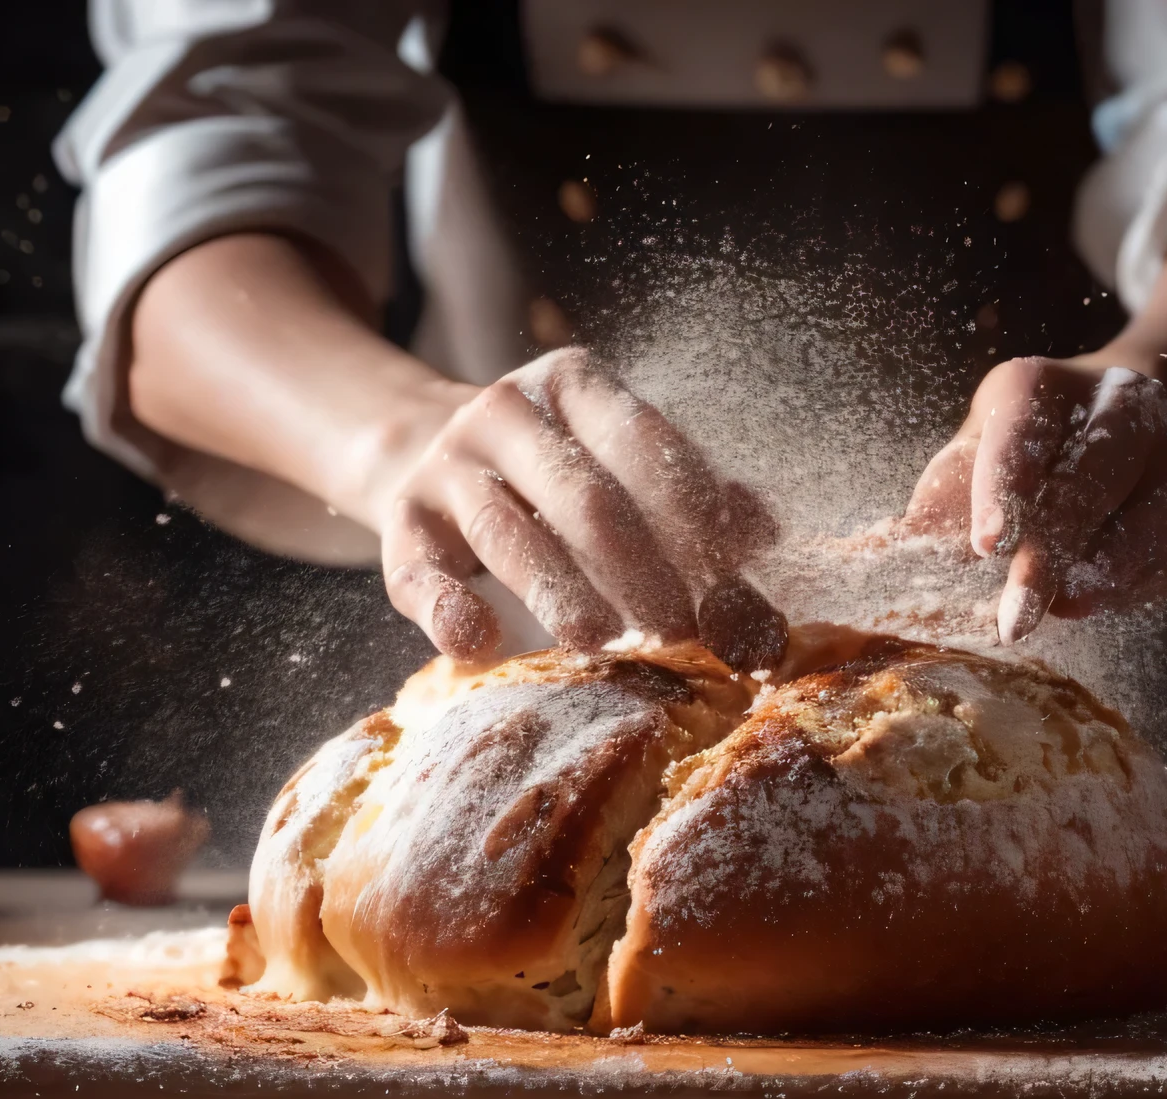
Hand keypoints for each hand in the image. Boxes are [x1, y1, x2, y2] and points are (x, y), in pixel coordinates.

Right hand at [371, 348, 785, 668]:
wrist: (430, 451)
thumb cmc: (558, 469)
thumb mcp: (619, 459)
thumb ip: (691, 494)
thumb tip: (766, 531)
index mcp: (577, 384)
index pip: (647, 446)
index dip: (693, 518)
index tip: (731, 582)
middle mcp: (508, 410)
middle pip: (586, 497)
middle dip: (642, 571)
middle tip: (682, 633)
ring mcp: (449, 463)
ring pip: (509, 535)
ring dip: (562, 595)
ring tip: (604, 644)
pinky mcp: (400, 519)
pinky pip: (420, 569)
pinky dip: (447, 608)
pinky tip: (479, 643)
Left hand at [903, 357, 1166, 642]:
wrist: (1136, 434)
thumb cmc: (1025, 460)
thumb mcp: (972, 463)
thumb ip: (933, 509)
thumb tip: (870, 560)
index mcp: (1041, 387)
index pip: (1021, 428)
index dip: (1003, 484)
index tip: (983, 544)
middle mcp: (1119, 402)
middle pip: (1091, 476)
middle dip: (1052, 555)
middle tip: (1015, 619)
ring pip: (1154, 514)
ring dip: (1109, 572)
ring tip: (1067, 611)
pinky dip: (1143, 584)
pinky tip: (1107, 599)